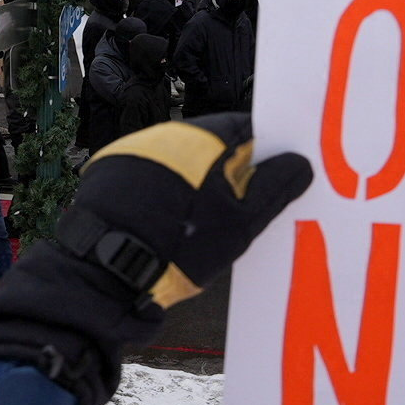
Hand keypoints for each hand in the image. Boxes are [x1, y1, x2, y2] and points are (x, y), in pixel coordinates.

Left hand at [0, 115, 311, 404]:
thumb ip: (275, 188)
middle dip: (231, 174)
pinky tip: (168, 228)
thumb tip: (300, 162)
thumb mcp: (241, 224)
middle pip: (212, 146)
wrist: (104, 275)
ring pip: (179, 163)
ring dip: (195, 186)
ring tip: (201, 228)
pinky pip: (148, 179)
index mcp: (200, 138)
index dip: (267, 155)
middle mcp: (162, 135)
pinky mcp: (107, 176)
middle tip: (242, 213)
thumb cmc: (179, 247)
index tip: (277, 181)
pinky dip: (162, 196)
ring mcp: (130, 154)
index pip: (248, 129)